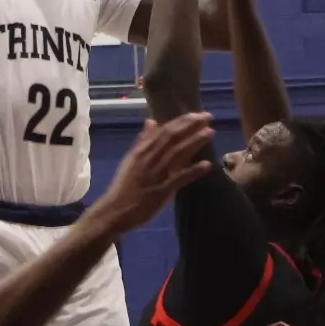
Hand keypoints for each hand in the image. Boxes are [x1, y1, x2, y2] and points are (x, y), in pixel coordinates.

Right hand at [92, 113, 215, 232]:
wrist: (114, 211)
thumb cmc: (124, 187)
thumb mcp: (130, 159)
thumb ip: (142, 141)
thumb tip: (150, 121)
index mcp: (141, 151)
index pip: (163, 131)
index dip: (182, 121)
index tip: (198, 114)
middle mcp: (148, 159)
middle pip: (172, 137)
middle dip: (191, 125)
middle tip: (208, 117)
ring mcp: (155, 175)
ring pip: (176, 153)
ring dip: (194, 142)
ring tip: (210, 132)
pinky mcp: (160, 192)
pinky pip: (178, 179)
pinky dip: (192, 171)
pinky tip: (206, 165)